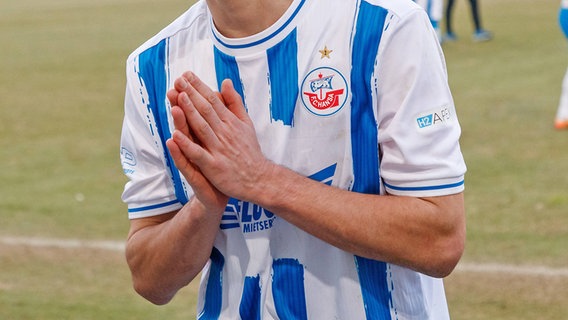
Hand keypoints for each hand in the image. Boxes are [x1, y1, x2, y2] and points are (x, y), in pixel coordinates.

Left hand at [166, 72, 273, 202]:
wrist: (259, 179)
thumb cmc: (250, 151)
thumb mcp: (246, 123)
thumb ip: (234, 103)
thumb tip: (225, 82)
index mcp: (230, 122)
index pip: (212, 101)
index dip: (199, 87)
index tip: (186, 75)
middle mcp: (224, 133)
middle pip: (206, 111)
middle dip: (191, 94)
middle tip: (178, 80)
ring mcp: (219, 150)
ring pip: (202, 128)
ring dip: (189, 113)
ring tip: (178, 97)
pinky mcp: (214, 166)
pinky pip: (198, 154)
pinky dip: (187, 145)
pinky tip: (175, 136)